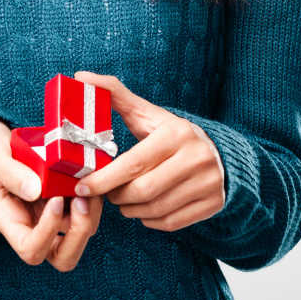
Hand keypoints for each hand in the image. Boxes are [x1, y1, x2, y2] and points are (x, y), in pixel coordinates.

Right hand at [0, 119, 103, 270]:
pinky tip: (90, 176)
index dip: (48, 232)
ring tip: (88, 183)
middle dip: (79, 233)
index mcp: (9, 221)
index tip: (55, 198)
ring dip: (90, 213)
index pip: (30, 249)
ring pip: (79, 235)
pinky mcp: (64, 201)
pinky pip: (86, 212)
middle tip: (81, 200)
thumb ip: (9, 172)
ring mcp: (50, 215)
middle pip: (62, 257)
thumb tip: (35, 191)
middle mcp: (32, 225)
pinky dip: (93, 199)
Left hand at [71, 71, 225, 232]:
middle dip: (116, 196)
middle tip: (106, 193)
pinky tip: (143, 208)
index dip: (104, 179)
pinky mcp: (212, 204)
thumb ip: (115, 95)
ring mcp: (207, 183)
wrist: (219, 153)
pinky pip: (170, 222)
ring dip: (130, 210)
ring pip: (154, 209)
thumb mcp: (147, 114)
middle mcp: (196, 158)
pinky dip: (149, 219)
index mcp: (176, 134)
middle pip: (142, 190)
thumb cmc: (172, 134)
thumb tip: (80, 77)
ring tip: (123, 200)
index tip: (83, 186)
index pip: (133, 163)